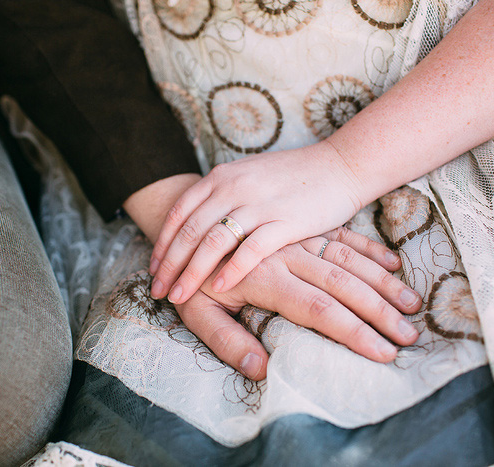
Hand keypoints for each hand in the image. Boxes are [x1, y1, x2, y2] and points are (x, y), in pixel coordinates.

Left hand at [150, 141, 364, 304]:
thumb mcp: (248, 176)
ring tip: (179, 296)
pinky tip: (219, 289)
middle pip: (189, 232)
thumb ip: (222, 195)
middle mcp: (234, 188)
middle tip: (157, 290)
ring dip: (191, 273)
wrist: (340, 165)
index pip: (178, 213)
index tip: (153, 268)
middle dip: (169, 265)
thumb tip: (197, 223)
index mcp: (222, 177)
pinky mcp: (285, 221)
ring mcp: (259, 204)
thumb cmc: (293, 176)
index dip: (162, 243)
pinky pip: (250, 250)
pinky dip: (231, 271)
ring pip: (212, 243)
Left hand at [172, 228, 421, 379]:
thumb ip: (225, 340)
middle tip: (410, 336)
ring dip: (382, 283)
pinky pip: (341, 237)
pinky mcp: (301, 229)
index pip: (317, 309)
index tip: (383, 355)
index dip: (353, 333)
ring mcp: (296, 238)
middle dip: (379, 311)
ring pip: (347, 259)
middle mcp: (287, 254)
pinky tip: (394, 266)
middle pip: (343, 284)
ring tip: (412, 306)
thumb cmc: (192, 274)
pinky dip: (369, 250)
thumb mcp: (195, 312)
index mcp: (265, 276)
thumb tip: (262, 370)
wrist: (188, 218)